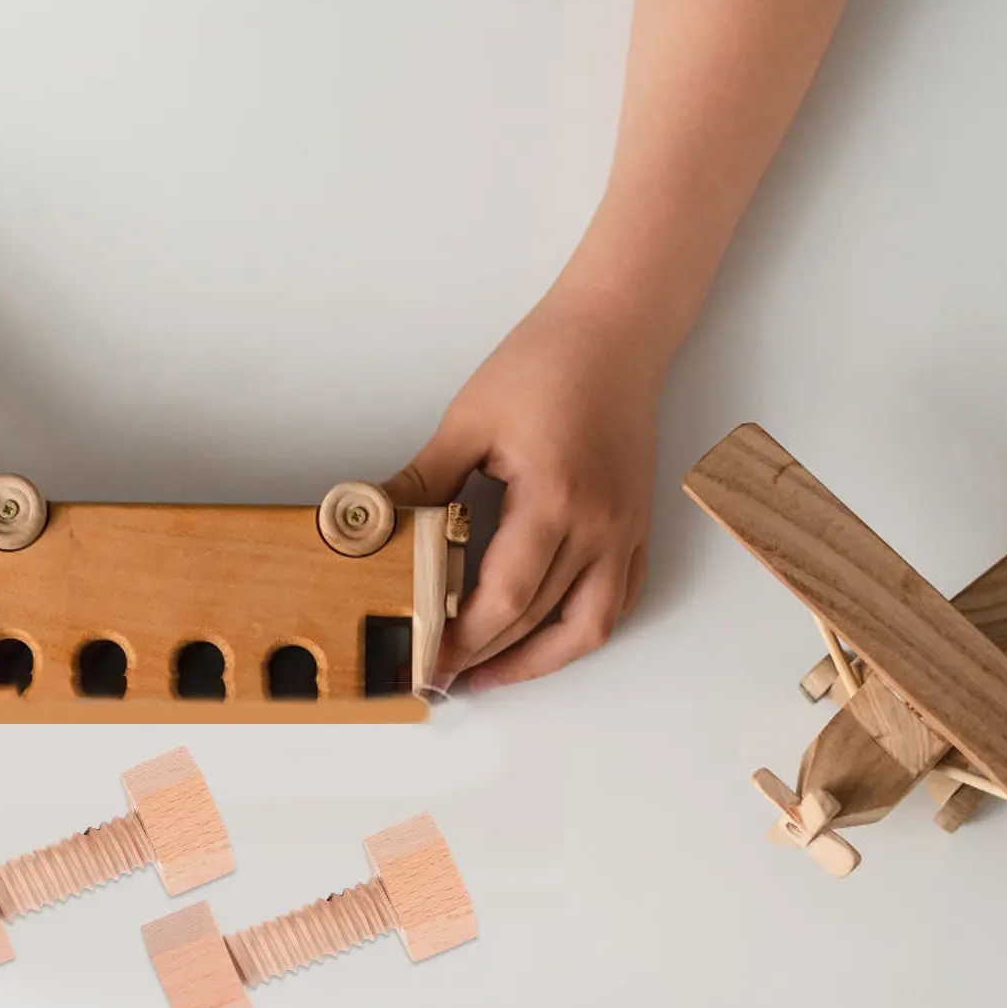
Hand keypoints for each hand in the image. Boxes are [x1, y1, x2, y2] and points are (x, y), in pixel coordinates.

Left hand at [383, 287, 662, 688]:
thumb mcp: (468, 421)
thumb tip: (370, 523)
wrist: (616, 331)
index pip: (506, 597)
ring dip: (537, 661)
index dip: (463, 640)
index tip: (426, 660)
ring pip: (588, 626)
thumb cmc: (545, 363)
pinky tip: (542, 642)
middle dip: (484, 657)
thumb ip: (421, 482)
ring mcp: (625, 531)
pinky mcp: (636, 528)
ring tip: (488, 675)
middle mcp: (599, 525)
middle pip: (538, 620)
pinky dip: (580, 632)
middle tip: (437, 676)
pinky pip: (619, 602)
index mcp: (554, 499)